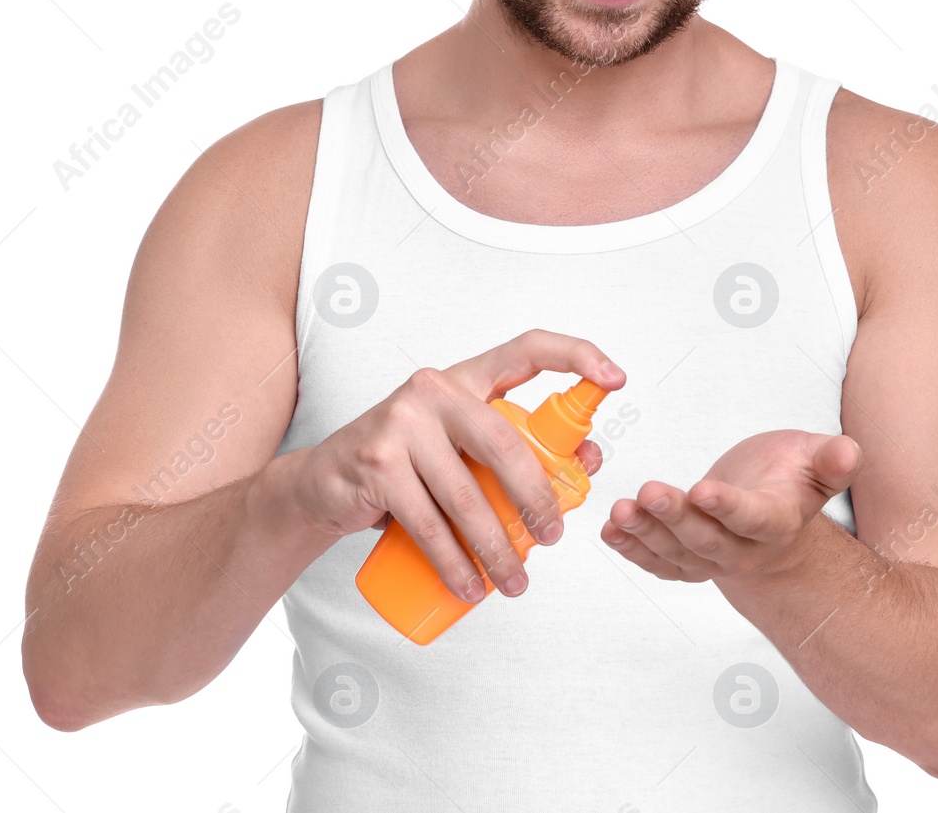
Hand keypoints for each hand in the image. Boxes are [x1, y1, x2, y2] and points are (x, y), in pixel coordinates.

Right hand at [288, 328, 622, 603]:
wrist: (322, 484)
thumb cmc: (407, 465)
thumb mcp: (459, 447)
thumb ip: (512, 448)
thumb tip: (588, 462)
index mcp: (465, 378)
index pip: (526, 349)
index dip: (576, 356)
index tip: (615, 379)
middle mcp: (434, 389)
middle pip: (504, 442)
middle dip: (537, 497)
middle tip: (553, 536)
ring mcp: (401, 423)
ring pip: (467, 496)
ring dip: (497, 550)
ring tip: (513, 583)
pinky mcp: (376, 463)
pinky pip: (429, 524)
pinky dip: (454, 564)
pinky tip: (469, 588)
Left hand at [601, 428, 860, 584]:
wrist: (775, 517)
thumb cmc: (791, 480)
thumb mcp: (817, 462)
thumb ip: (832, 460)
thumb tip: (850, 449)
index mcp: (776, 522)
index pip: (752, 519)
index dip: (729, 508)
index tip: (704, 490)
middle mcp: (742, 548)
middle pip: (707, 539)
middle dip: (675, 518)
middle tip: (649, 493)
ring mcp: (712, 558)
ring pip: (677, 553)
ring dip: (646, 534)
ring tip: (622, 510)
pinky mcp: (687, 559)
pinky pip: (659, 562)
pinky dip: (633, 549)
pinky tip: (612, 530)